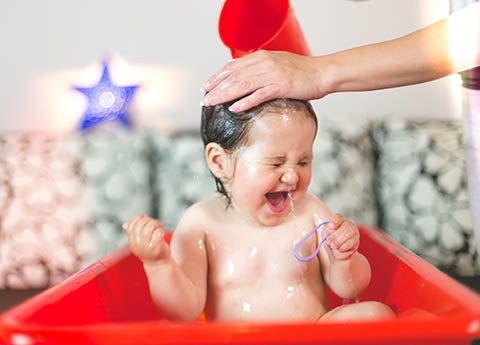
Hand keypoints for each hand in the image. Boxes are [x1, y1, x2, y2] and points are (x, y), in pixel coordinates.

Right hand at [122, 214, 169, 263]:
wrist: (159, 264)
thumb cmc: (149, 250)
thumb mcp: (140, 242)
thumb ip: (134, 233)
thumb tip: (125, 224)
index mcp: (132, 243)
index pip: (131, 226)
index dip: (138, 218)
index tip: (145, 217)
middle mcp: (137, 246)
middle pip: (140, 226)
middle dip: (149, 220)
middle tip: (155, 222)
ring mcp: (146, 248)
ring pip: (149, 228)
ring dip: (156, 223)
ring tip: (159, 225)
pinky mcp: (156, 248)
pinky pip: (158, 233)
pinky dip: (161, 230)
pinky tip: (162, 231)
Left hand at [201, 50, 328, 111]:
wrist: (323, 73)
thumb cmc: (302, 72)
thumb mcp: (278, 64)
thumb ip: (261, 69)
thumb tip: (246, 77)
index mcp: (262, 57)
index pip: (233, 66)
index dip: (217, 77)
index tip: (206, 86)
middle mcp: (264, 63)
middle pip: (234, 76)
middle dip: (216, 88)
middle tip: (203, 98)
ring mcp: (273, 74)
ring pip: (242, 84)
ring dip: (224, 95)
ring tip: (211, 103)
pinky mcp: (281, 85)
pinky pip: (259, 95)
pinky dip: (245, 102)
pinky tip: (234, 108)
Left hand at [322, 213, 358, 260]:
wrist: (336, 251)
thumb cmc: (331, 240)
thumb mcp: (325, 235)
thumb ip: (327, 232)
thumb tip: (331, 231)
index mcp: (339, 220)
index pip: (338, 217)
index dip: (335, 220)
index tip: (330, 226)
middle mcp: (349, 224)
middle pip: (346, 225)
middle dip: (336, 234)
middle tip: (329, 242)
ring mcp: (354, 232)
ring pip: (350, 233)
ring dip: (339, 241)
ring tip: (333, 246)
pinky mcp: (356, 241)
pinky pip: (352, 243)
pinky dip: (344, 246)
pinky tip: (339, 249)